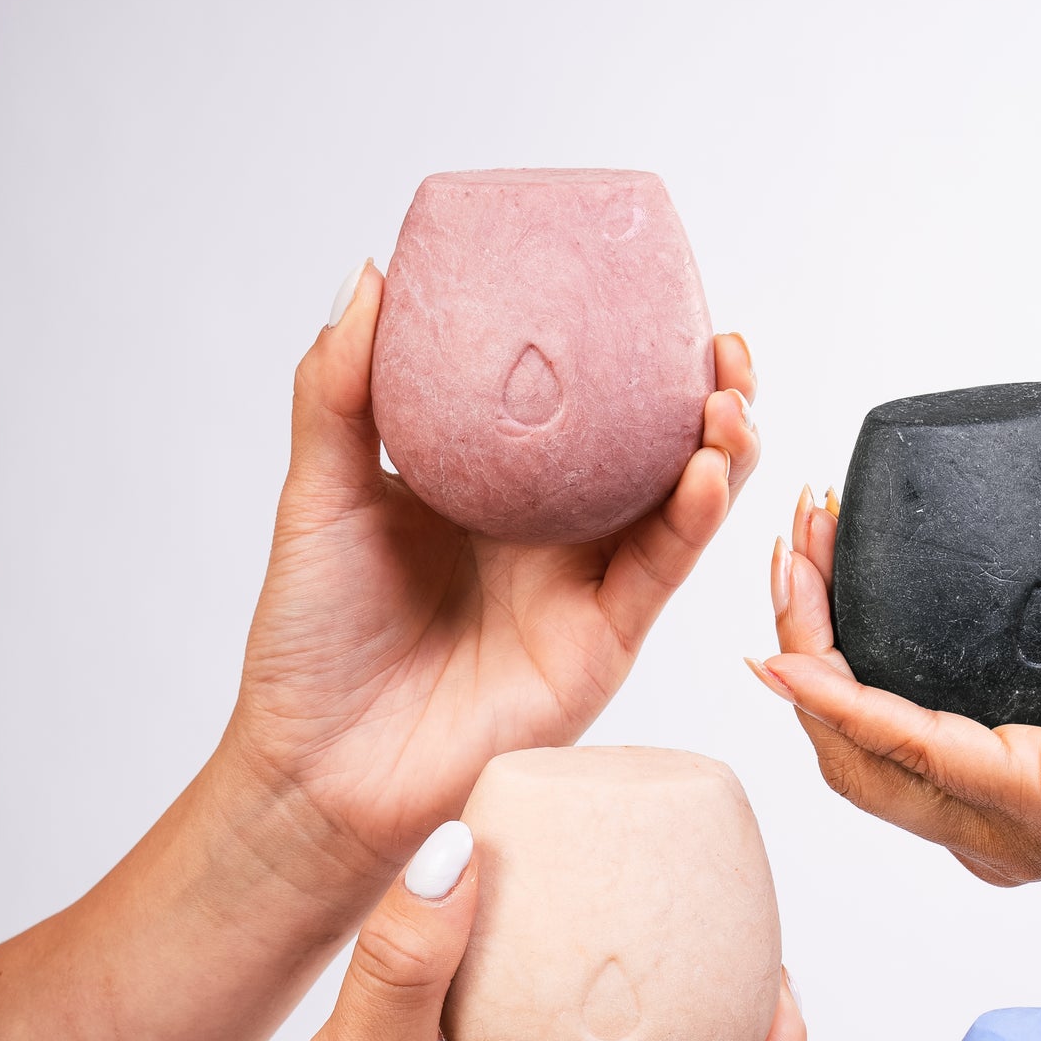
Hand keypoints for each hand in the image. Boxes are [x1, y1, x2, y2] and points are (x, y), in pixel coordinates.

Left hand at [231, 266, 760, 878]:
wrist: (316, 766)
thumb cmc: (312, 641)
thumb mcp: (320, 492)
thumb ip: (341, 388)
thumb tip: (373, 274)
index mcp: (495, 485)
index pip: (583, 404)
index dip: (631, 350)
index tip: (654, 288)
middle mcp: (552, 532)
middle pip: (655, 446)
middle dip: (707, 391)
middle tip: (722, 344)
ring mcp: (582, 587)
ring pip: (681, 505)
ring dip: (721, 448)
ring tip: (728, 398)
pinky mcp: (599, 645)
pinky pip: (659, 573)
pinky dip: (692, 521)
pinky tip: (704, 473)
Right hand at [754, 488, 1040, 1011]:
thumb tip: (1010, 548)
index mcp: (1002, 797)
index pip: (875, 736)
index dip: (819, 651)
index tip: (810, 554)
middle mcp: (991, 830)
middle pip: (843, 747)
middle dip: (794, 637)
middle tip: (789, 541)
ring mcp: (1012, 829)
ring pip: (860, 753)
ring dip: (809, 653)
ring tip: (794, 563)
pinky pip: (922, 751)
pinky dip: (852, 705)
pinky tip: (808, 662)